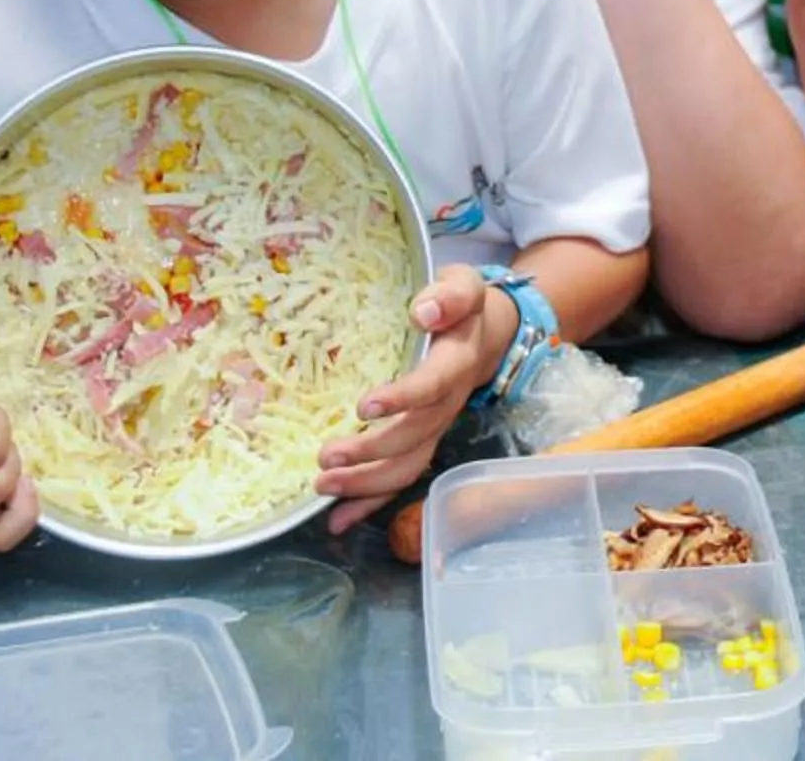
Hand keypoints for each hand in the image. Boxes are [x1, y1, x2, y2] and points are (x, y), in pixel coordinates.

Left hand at [321, 266, 505, 534]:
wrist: (482, 333)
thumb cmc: (459, 305)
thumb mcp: (462, 284)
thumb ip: (449, 294)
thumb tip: (424, 311)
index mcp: (456, 362)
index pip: (433, 385)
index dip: (403, 398)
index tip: (364, 405)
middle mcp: (448, 403)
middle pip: (415, 436)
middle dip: (372, 452)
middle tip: (326, 457)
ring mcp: (435, 428)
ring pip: (407, 466)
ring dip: (366, 484)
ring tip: (322, 486)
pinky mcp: (421, 442)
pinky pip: (400, 478)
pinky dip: (369, 503)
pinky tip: (337, 520)